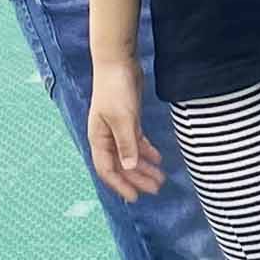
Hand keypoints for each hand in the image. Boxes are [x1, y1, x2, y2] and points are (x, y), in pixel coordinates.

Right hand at [86, 62, 163, 199]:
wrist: (117, 62)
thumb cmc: (115, 90)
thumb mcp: (123, 119)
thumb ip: (127, 144)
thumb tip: (129, 168)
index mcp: (99, 139)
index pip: (107, 169)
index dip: (121, 185)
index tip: (136, 197)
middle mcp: (106, 137)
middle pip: (121, 165)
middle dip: (138, 179)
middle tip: (157, 189)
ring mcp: (117, 129)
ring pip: (130, 155)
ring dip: (144, 167)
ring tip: (160, 178)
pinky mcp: (128, 120)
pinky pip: (137, 142)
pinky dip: (147, 151)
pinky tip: (158, 158)